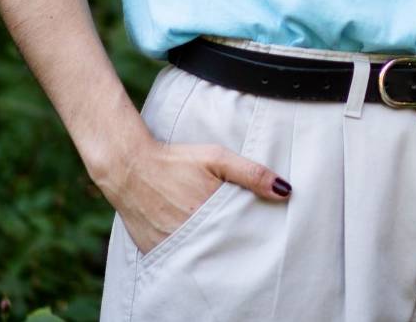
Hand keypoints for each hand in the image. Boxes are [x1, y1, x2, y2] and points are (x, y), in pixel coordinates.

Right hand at [100, 135, 290, 255]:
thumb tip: (285, 191)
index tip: (260, 227)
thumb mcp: (217, 158)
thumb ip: (251, 173)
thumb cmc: (176, 160)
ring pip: (201, 254)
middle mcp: (192, 234)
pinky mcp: (155, 251)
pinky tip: (192, 238)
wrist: (129, 168)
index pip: (243, 232)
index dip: (253, 230)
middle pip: (224, 246)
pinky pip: (178, 257)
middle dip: (234, 241)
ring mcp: (171, 245)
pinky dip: (188, 252)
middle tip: (237, 231)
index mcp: (210, 213)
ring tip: (213, 233)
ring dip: (211, 247)